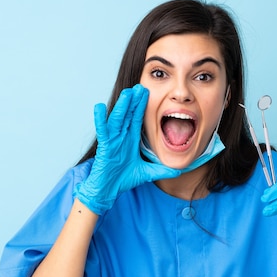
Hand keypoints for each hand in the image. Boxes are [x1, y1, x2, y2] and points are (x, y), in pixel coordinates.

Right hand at [74, 84, 180, 214]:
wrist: (108, 190)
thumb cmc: (123, 179)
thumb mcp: (147, 173)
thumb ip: (161, 171)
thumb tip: (178, 171)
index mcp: (130, 140)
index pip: (137, 119)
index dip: (141, 106)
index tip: (146, 93)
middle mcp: (121, 137)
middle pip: (128, 115)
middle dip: (134, 101)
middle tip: (141, 86)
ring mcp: (112, 140)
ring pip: (117, 119)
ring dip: (122, 106)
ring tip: (128, 92)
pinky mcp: (104, 146)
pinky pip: (102, 131)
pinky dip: (100, 119)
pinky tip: (99, 107)